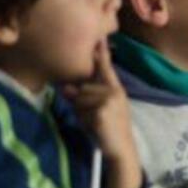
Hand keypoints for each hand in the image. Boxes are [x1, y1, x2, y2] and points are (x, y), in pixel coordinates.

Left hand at [63, 42, 141, 187]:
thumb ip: (83, 97)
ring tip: (95, 123)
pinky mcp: (102, 110)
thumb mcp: (97, 110)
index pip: (105, 67)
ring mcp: (109, 100)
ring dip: (81, 113)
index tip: (98, 36)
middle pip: (82, 88)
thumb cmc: (109, 130)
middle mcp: (114, 91)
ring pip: (79, 98)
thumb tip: (66, 89)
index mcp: (115, 89)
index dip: (101, 52)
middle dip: (81, 103)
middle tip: (94, 118)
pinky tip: (95, 127)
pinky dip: (84, 121)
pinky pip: (81, 110)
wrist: (121, 150)